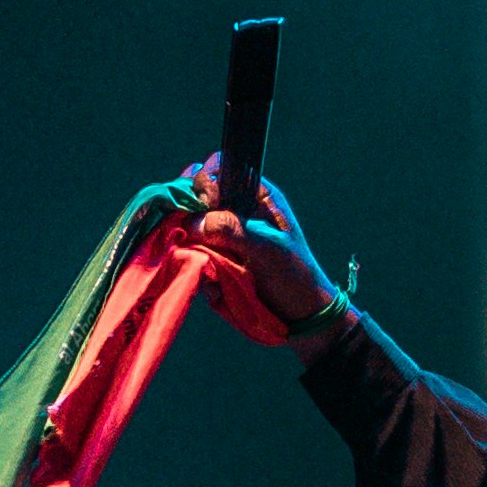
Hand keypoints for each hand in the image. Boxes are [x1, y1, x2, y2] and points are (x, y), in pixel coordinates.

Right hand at [182, 161, 338, 348]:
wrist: (300, 316)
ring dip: (189, 245)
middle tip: (194, 233)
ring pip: (186, 227)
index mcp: (255, 196)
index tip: (205, 202)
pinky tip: (215, 287)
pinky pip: (190, 256)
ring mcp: (220, 235)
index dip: (205, 181)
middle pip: (194, 195)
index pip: (219, 169)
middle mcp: (234, 210)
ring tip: (209, 265)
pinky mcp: (211, 259)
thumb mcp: (269, 249)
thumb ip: (234, 229)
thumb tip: (195, 222)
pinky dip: (195, 269)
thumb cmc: (295, 275)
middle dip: (188, 213)